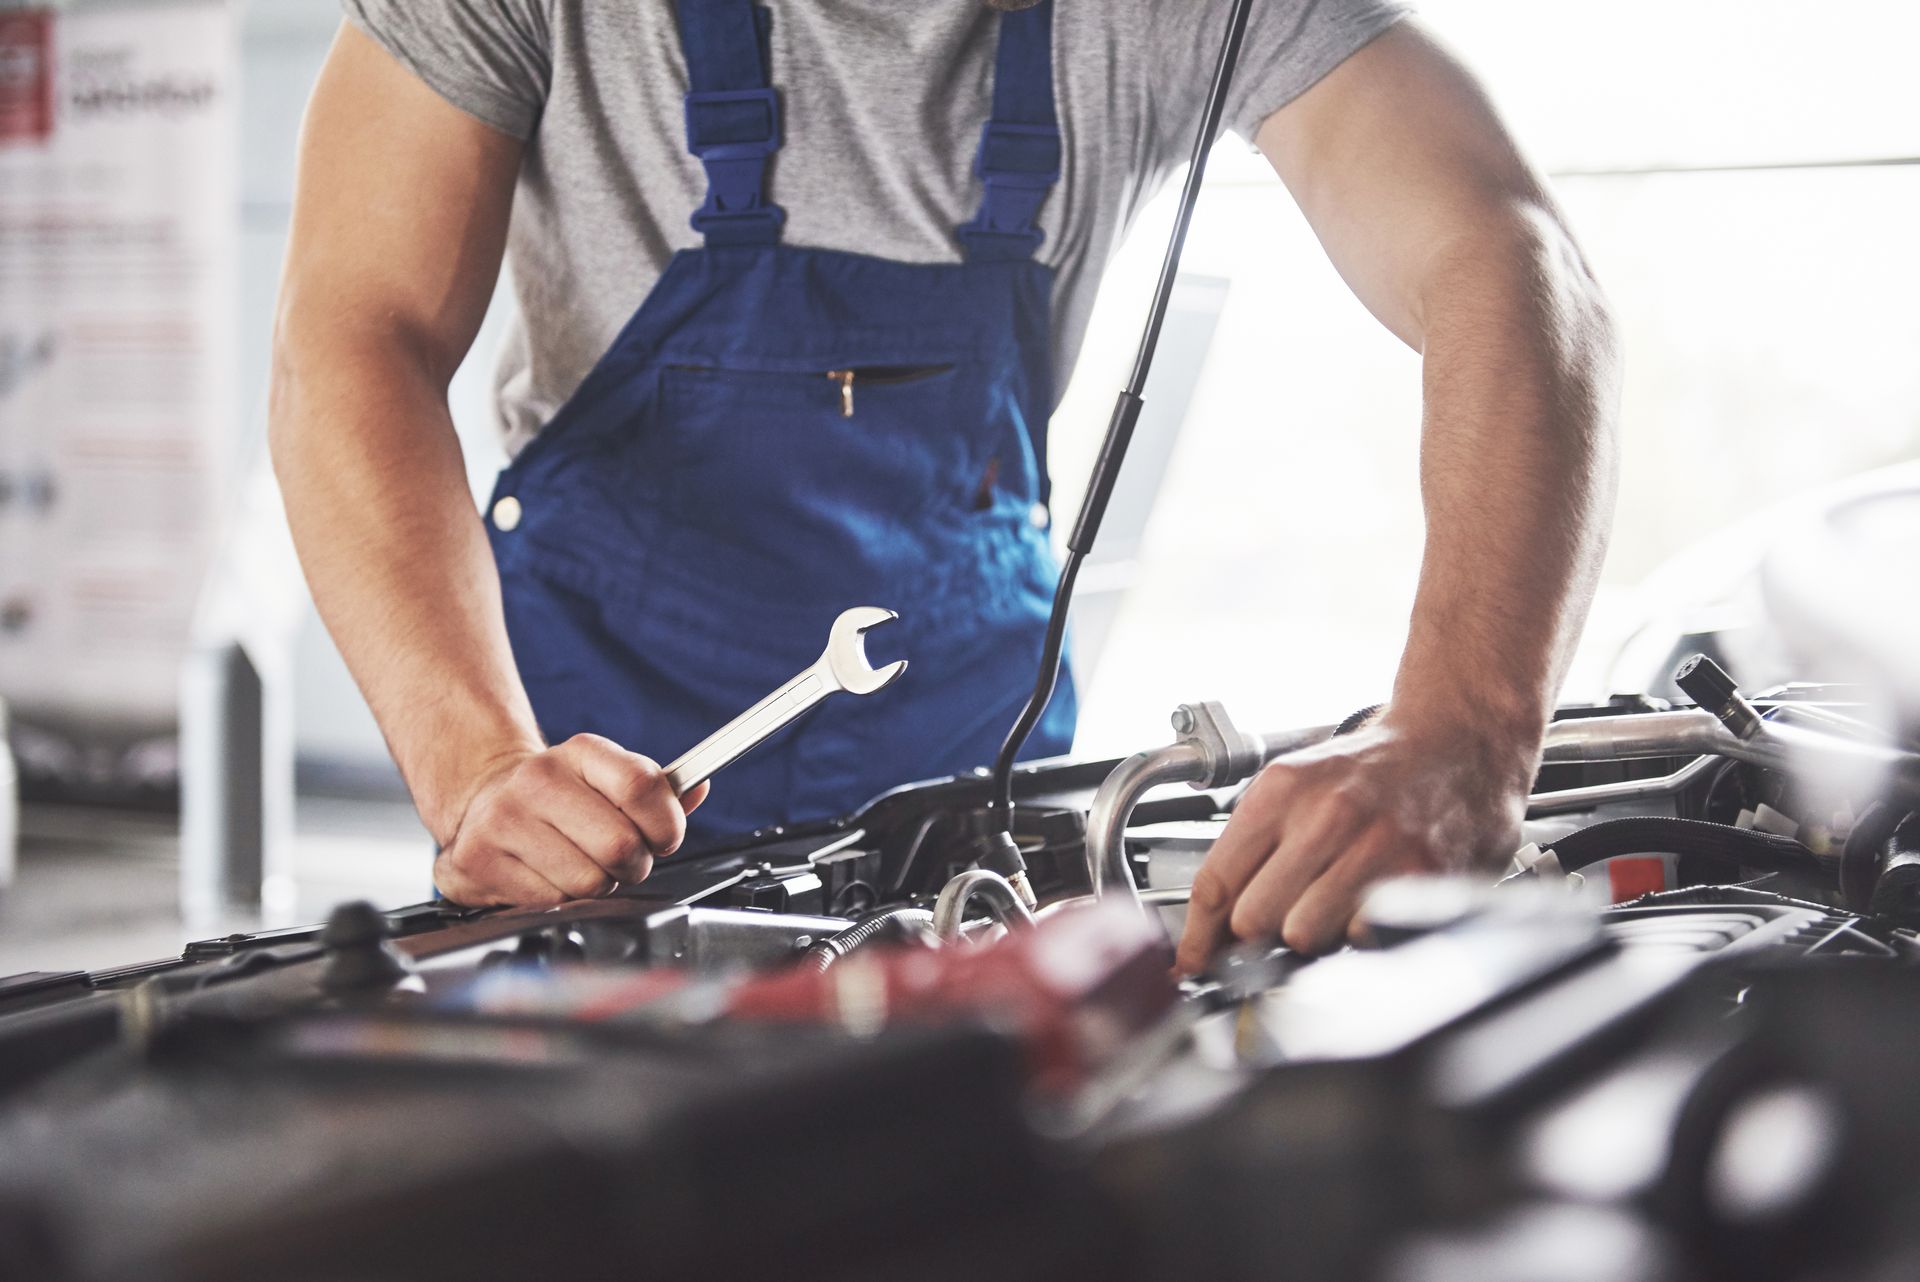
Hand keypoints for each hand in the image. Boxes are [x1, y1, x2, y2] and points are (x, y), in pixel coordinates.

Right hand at [431, 734, 708, 906]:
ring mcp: (504, 818)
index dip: (667, 824)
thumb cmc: (563, 797)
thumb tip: (698, 789)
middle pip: (621, 846)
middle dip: (632, 864)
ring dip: (596, 886)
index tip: (664, 837)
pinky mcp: (478, 859)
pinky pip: (552, 903)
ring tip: (578, 864)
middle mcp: (539, 779)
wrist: (486, 801)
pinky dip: (560, 899)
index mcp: (581, 752)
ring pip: (588, 883)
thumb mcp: (609, 778)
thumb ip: (658, 790)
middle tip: (619, 859)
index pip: (642, 786)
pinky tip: (546, 875)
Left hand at [1173, 718, 1532, 971]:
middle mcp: (1325, 816)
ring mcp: (1374, 846)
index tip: (1193, 962)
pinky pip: (1362, 937)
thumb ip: (1251, 851)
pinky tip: (1368, 910)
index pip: (1215, 882)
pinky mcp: (1421, 875)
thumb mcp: (1296, 786)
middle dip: (1258, 935)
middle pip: (1252, 920)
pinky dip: (1359, 937)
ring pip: (1304, 935)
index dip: (1199, 937)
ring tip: (1332, 909)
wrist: (1456, 738)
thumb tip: (1210, 930)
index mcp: (1281, 791)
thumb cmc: (1372, 770)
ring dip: (1312, 938)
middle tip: (1279, 925)